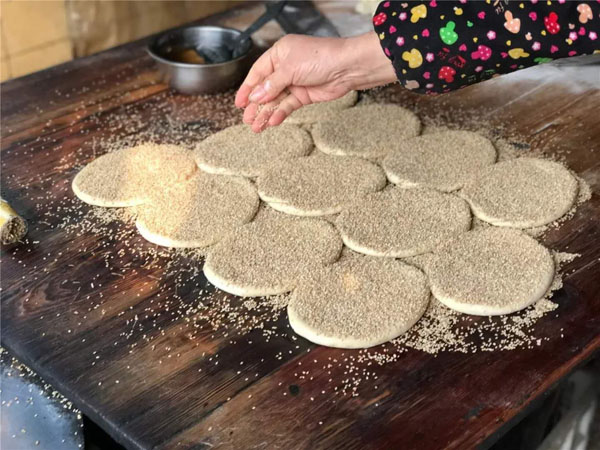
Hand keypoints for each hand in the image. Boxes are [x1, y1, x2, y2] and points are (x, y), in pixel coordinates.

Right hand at [235, 31, 396, 131]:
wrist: (347, 68)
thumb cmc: (321, 58)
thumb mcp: (290, 68)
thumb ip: (272, 84)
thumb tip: (256, 96)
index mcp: (279, 54)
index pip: (257, 73)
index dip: (247, 88)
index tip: (239, 103)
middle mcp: (285, 68)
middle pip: (265, 89)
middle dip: (256, 105)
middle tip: (246, 120)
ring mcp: (295, 82)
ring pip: (276, 100)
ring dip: (266, 113)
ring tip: (257, 127)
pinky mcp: (304, 95)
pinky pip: (288, 106)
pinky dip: (281, 113)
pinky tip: (273, 121)